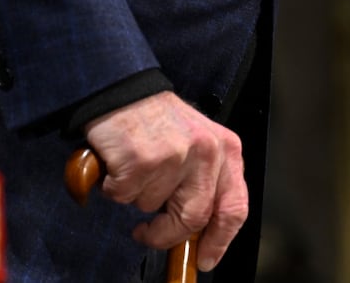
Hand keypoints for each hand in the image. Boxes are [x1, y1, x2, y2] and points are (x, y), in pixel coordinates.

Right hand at [84, 91, 248, 271]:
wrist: (124, 90)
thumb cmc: (159, 123)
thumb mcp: (199, 145)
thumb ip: (205, 183)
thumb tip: (200, 236)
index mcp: (226, 150)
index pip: (234, 207)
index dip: (220, 240)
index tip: (205, 259)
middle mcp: (206, 152)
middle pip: (193, 219)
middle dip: (166, 235)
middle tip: (147, 232)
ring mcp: (175, 156)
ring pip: (152, 207)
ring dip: (136, 197)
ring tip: (136, 169)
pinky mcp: (142, 160)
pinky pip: (124, 195)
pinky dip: (115, 187)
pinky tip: (119, 164)